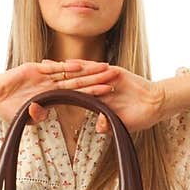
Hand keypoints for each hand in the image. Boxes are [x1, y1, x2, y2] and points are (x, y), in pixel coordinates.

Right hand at [0, 59, 116, 124]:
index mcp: (55, 98)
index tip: (110, 92)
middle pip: (81, 82)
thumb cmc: (9, 109)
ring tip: (106, 68)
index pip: (79, 95)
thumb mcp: (24, 118)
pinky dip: (66, 67)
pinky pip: (54, 69)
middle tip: (116, 76)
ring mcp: (47, 77)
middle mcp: (54, 86)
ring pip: (72, 74)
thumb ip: (36, 116)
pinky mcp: (37, 70)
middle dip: (98, 79)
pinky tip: (81, 66)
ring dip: (88, 71)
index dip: (94, 93)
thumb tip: (42, 114)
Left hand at [30, 64, 166, 134]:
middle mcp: (97, 87)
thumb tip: (99, 127)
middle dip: (53, 78)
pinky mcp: (114, 72)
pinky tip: (69, 62)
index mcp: (96, 99)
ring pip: (80, 72)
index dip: (57, 93)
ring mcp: (105, 78)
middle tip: (33, 74)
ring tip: (45, 65)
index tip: (40, 93)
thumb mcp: (121, 124)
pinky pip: (96, 68)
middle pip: (71, 80)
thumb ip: (109, 125)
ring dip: (63, 69)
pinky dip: (84, 66)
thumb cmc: (139, 117)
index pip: (72, 95)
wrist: (156, 104)